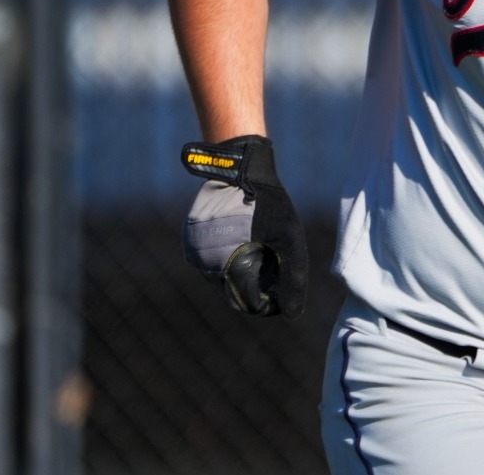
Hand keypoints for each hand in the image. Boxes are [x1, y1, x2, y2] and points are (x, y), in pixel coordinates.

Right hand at [180, 135, 308, 317]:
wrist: (239, 169)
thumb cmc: (268, 204)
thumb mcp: (289, 238)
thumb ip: (292, 277)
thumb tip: (292, 314)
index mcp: (227, 267)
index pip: (248, 302)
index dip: (268, 299)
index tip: (281, 285)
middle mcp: (205, 265)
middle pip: (234, 290)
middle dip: (255, 281)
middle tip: (271, 256)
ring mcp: (195, 253)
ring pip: (221, 276)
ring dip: (240, 267)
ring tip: (257, 242)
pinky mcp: (191, 242)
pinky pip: (211, 259)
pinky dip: (228, 255)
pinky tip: (242, 236)